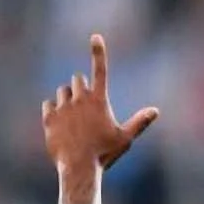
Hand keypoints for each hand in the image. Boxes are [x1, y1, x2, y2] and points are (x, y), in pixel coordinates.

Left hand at [42, 34, 158, 169]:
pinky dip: (54, 110)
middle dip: (82, 89)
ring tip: (75, 118)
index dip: (99, 52)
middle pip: (77, 80)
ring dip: (68, 98)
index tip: (96, 36)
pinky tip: (62, 124)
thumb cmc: (105, 153)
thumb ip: (139, 122)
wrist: (78, 168)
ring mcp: (62, 107)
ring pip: (62, 91)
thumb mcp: (125, 138)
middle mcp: (79, 99)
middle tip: (87, 108)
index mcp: (99, 101)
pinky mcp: (48, 117)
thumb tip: (155, 111)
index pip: (100, 70)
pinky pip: (48, 104)